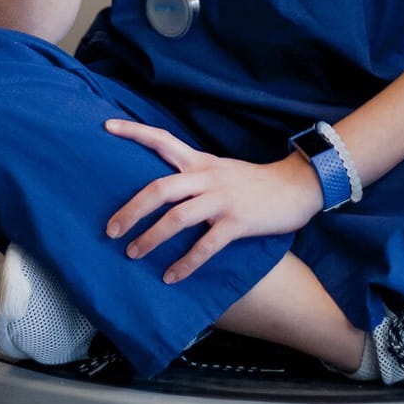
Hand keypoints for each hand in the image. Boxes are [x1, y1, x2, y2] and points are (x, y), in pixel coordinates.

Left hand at [102, 120, 323, 283]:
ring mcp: (221, 200)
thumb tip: (161, 189)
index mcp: (200, 162)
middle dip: (130, 210)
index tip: (106, 126)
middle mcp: (206, 177)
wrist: (297, 186)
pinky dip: (185, 264)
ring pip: (176, 219)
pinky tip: (171, 277)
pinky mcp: (237, 222)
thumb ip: (193, 174)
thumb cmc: (254, 183)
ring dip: (150, 239)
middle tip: (110, 230)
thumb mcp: (220, 169)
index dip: (133, 132)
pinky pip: (205, 246)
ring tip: (133, 254)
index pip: (161, 139)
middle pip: (159, 189)